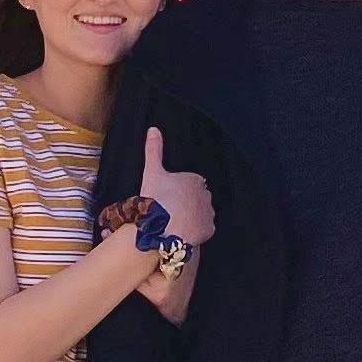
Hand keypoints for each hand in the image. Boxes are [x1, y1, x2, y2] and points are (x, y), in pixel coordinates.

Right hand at [139, 127, 213, 252]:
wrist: (163, 230)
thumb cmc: (157, 200)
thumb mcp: (152, 172)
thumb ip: (154, 150)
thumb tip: (153, 129)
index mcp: (194, 179)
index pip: (189, 182)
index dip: (177, 190)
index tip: (167, 197)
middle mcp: (206, 194)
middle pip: (196, 197)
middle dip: (186, 202)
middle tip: (169, 210)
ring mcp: (209, 212)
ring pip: (200, 213)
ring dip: (191, 216)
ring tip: (174, 223)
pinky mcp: (209, 229)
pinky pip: (203, 229)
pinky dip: (195, 230)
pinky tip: (181, 232)